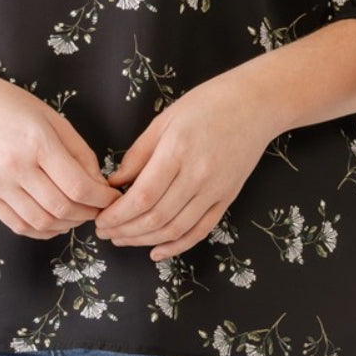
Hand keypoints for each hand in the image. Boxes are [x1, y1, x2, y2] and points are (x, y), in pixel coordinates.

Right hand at [0, 74, 120, 241]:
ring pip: (42, 222)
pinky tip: (55, 221)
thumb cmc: (11, 105)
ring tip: (78, 214)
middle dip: (88, 213)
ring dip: (68, 225)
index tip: (112, 198)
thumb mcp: (52, 118)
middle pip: (62, 208)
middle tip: (99, 208)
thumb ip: (79, 152)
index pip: (78, 186)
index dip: (102, 199)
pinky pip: (19, 225)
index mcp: (37, 142)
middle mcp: (16, 167)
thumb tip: (98, 184)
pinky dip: (43, 230)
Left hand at [92, 71, 274, 260]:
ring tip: (122, 240)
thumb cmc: (206, 104)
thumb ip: (138, 154)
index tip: (100, 219)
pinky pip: (200, 230)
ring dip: (144, 241)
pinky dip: (177, 246)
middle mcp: (198, 175)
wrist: (255, 104)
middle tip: (105, 232)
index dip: (117, 215)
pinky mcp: (227, 198)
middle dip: (125, 231)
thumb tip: (115, 183)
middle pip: (156, 217)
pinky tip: (156, 251)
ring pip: (175, 229)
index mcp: (177, 151)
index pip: (141, 196)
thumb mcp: (164, 120)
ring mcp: (215, 190)